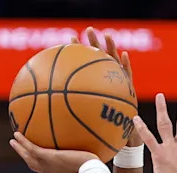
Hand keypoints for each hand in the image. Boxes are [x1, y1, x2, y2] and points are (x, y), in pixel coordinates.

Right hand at [9, 132, 97, 172]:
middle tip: (20, 150)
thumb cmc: (97, 170)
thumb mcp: (93, 165)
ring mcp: (48, 166)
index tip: (42, 162)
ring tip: (13, 141)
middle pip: (35, 167)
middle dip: (27, 158)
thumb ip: (92, 160)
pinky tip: (17, 133)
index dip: (44, 168)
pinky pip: (31, 149)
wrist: (92, 171)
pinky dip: (23, 142)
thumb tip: (99, 153)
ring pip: (29, 158)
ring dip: (20, 150)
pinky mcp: (47, 157)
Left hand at [76, 27, 140, 146]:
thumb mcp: (81, 123)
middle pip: (99, 59)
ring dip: (111, 48)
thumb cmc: (99, 131)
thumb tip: (46, 112)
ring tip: (107, 35)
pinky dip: (126, 66)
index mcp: (95, 85)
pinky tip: (124, 55)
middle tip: (88, 30)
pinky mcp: (130, 91)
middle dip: (94, 43)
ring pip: (115, 63)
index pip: (85, 65)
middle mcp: (106, 82)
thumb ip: (69, 114)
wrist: (120, 139)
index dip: (78, 52)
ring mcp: (119, 84)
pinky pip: (128, 77)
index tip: (68, 40)